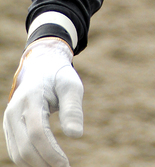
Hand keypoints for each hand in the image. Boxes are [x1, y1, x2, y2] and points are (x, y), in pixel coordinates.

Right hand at [3, 37, 83, 166]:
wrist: (40, 67)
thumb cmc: (59, 77)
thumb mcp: (71, 85)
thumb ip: (73, 108)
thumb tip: (76, 135)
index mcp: (31, 98)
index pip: (37, 133)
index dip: (51, 153)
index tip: (65, 164)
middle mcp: (15, 111)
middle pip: (25, 148)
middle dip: (44, 163)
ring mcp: (9, 119)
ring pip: (18, 153)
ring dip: (36, 165)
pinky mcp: (9, 127)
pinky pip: (15, 150)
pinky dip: (29, 161)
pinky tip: (46, 163)